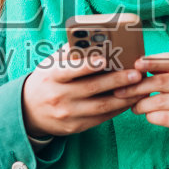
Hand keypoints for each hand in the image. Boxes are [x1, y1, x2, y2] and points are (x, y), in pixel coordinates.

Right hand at [21, 43, 141, 137]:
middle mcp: (59, 96)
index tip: (106, 59)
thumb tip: (94, 41)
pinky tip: (129, 100)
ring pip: (101, 106)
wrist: (28, 112)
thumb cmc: (46, 81)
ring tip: (140, 88)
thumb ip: (69, 54)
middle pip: (92, 88)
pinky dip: (117, 109)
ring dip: (124, 98)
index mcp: (52, 76)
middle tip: (136, 74)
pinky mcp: (75, 127)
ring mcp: (68, 113)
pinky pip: (101, 118)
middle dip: (117, 80)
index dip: (88, 65)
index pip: (70, 70)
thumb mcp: (50, 65)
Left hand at [109, 53, 168, 156]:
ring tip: (134, 106)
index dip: (153, 61)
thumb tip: (134, 65)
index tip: (135, 64)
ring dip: (141, 105)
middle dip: (137, 87)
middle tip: (120, 91)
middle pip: (161, 82)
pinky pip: (164, 118)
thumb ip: (162, 70)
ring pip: (159, 102)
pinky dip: (151, 117)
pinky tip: (149, 115)